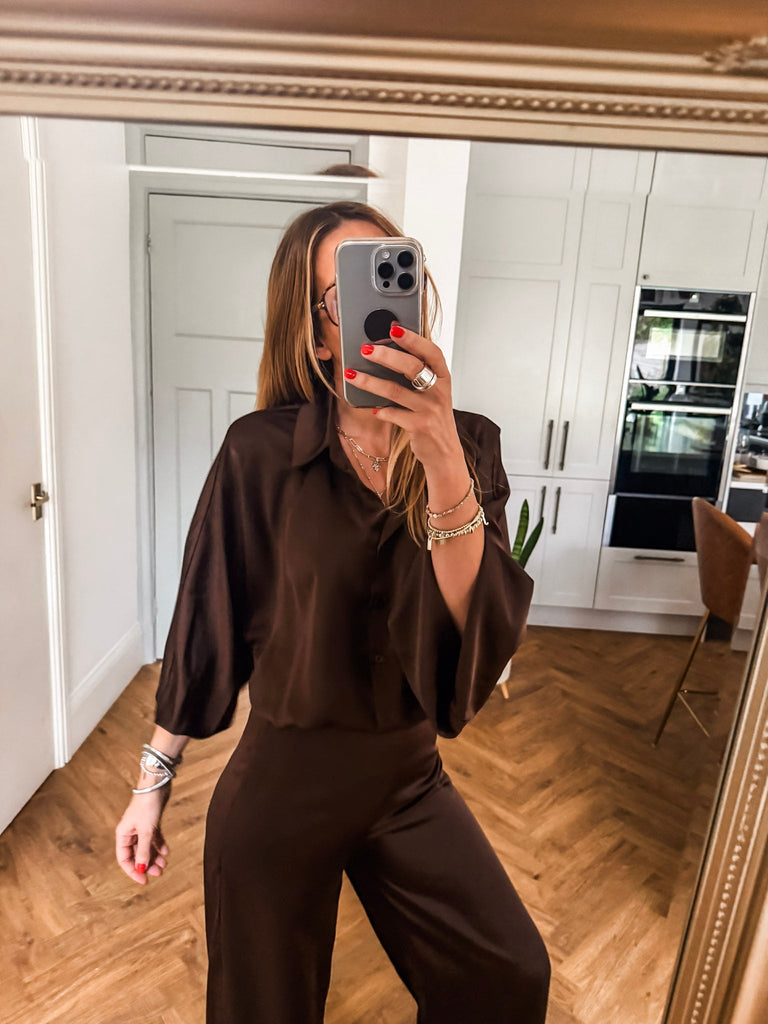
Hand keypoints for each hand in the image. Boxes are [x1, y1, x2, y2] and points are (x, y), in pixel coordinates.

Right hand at [115, 785, 170, 885]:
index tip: (144, 880)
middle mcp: (130, 831)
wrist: (156, 784)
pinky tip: (166, 852)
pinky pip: (154, 837)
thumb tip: (141, 868)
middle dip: (146, 864)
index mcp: (123, 834)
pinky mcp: (151, 821)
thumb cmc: (147, 805)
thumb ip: (144, 850)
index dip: (133, 871)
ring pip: (146, 846)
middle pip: (136, 854)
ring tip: (164, 865)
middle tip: (158, 873)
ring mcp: (141, 826)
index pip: (124, 859)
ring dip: (154, 856)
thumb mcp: (146, 831)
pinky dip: (159, 844)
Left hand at [348, 324, 462, 469]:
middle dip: (386, 356)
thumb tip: (385, 352)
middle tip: (365, 349)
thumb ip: (417, 374)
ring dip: (370, 382)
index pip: (431, 351)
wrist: (444, 452)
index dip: (413, 339)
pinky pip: (394, 414)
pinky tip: (372, 408)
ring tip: (352, 374)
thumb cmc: (433, 417)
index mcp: (443, 377)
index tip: (394, 328)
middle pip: (411, 367)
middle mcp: (439, 391)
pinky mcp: (420, 426)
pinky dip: (380, 410)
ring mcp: (430, 409)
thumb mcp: (432, 392)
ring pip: (396, 391)